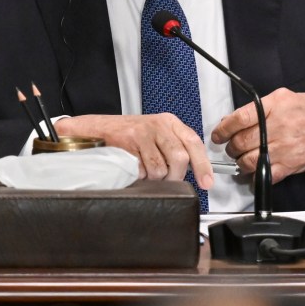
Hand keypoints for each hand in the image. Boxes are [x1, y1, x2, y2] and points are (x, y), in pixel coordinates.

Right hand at [53, 113, 212, 189]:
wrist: (98, 130)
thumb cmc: (129, 136)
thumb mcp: (157, 136)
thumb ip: (175, 148)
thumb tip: (195, 174)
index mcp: (170, 122)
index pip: (194, 143)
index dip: (203, 165)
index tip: (206, 182)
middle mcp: (159, 125)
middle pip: (179, 159)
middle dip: (174, 177)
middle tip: (165, 181)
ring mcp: (142, 132)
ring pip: (160, 169)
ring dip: (153, 179)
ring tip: (144, 171)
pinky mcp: (128, 141)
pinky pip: (141, 170)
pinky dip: (139, 176)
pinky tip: (133, 168)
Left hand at [211, 90, 304, 184]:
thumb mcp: (287, 97)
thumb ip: (262, 106)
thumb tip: (237, 119)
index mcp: (275, 107)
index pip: (238, 119)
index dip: (223, 129)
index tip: (218, 134)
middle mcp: (277, 128)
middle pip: (239, 143)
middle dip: (231, 147)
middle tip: (232, 146)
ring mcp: (283, 149)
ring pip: (247, 162)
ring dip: (240, 162)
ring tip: (243, 157)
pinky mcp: (289, 166)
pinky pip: (263, 175)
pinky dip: (255, 174)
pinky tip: (256, 168)